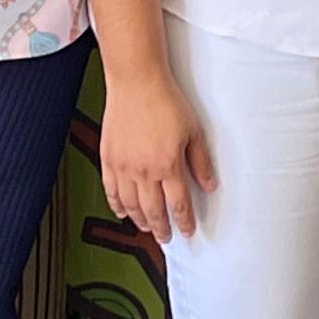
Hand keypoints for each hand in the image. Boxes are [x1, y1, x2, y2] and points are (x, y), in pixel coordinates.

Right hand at [97, 69, 215, 244]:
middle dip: (162, 228)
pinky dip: (117, 205)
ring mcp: (123, 167)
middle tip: (166, 237)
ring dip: (140, 220)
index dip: (184, 221)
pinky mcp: (108, 158)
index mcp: (168, 165)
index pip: (179, 204)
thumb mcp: (193, 131)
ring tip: (147, 228)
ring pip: (130, 205)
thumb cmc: (165, 101)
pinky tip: (122, 212)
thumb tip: (209, 185)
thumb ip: (201, 161)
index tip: (187, 231)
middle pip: (153, 211)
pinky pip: (111, 191)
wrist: (136, 81)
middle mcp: (144, 171)